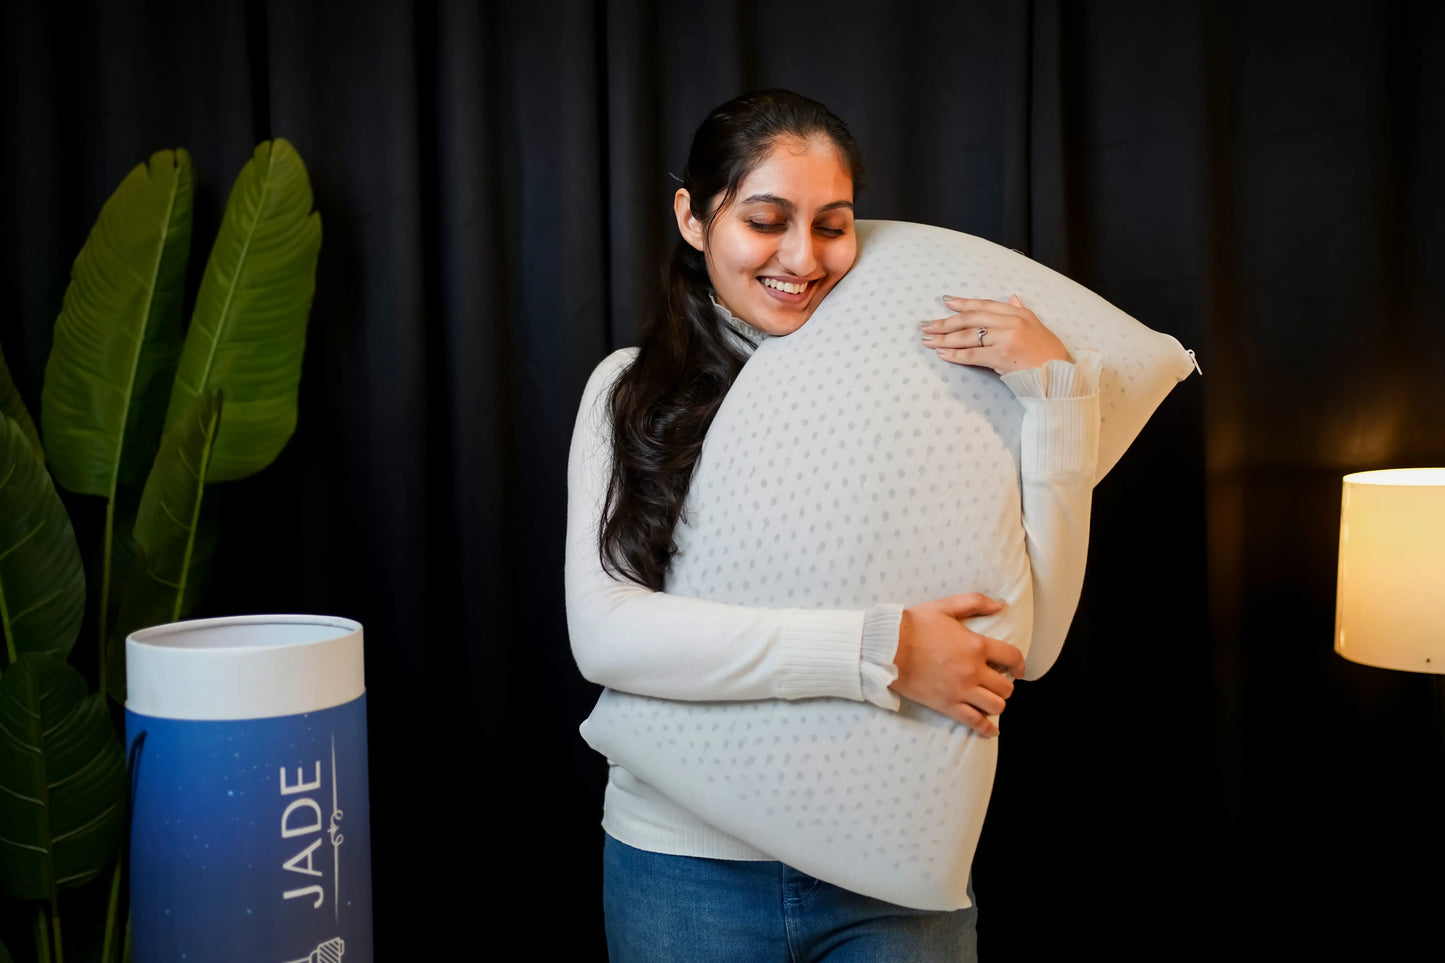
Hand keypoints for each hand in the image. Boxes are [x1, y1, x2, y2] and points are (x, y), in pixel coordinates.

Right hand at [890, 593, 1024, 736]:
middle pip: (1006, 688)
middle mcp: (973, 671)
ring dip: (996, 704)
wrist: (886, 648)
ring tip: (989, 699)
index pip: (1012, 657)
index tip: (1018, 670)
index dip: (1020, 664)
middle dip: (1005, 685)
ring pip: (996, 707)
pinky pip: (974, 722)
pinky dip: (986, 729)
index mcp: (976, 645)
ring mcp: (961, 691)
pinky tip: (990, 730)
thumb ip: (975, 602)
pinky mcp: (947, 705)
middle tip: (996, 683)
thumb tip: (1000, 605)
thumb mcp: (945, 606)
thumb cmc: (914, 625)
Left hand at [921, 293, 1071, 372]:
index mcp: (1020, 313)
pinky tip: (942, 355)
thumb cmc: (1049, 356)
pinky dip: (955, 355)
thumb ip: (1022, 311)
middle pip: (972, 318)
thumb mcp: (1038, 327)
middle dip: (946, 322)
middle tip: (927, 325)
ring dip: (945, 339)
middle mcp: (1013, 321)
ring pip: (968, 336)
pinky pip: (972, 355)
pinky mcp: (1002, 355)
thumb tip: (1012, 297)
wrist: (1060, 377)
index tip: (946, 302)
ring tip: (928, 341)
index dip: (964, 303)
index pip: (985, 305)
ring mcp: (1007, 337)